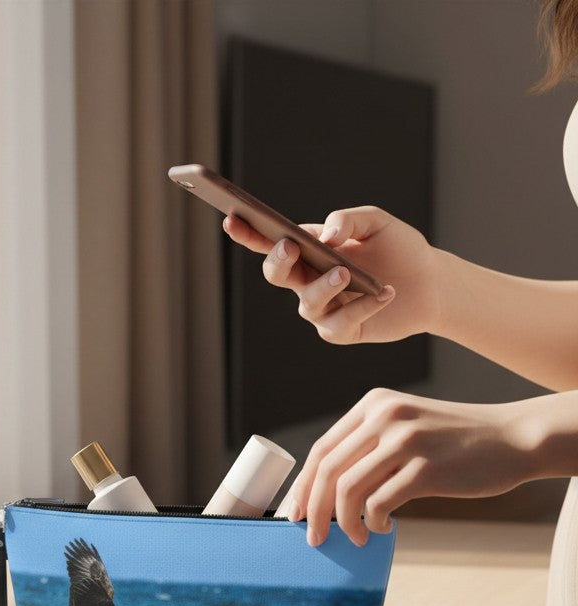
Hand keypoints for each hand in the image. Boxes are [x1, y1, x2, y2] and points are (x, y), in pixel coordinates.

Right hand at [223, 206, 443, 344]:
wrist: (431, 282)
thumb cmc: (398, 248)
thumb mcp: (376, 221)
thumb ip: (347, 219)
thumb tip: (326, 237)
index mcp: (309, 250)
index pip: (270, 242)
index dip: (248, 233)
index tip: (231, 218)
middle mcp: (308, 280)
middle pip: (277, 274)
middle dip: (278, 261)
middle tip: (290, 246)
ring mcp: (323, 308)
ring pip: (307, 303)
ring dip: (323, 287)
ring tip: (345, 273)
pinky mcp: (342, 331)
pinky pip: (339, 324)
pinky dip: (361, 307)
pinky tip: (383, 293)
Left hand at [283, 389, 531, 546]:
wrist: (515, 439)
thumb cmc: (455, 442)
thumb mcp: (405, 427)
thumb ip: (369, 447)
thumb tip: (324, 494)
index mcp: (374, 404)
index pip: (322, 449)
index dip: (303, 486)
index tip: (296, 514)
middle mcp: (385, 415)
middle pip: (328, 471)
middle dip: (314, 510)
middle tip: (314, 538)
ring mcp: (406, 440)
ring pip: (348, 490)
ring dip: (344, 522)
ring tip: (356, 536)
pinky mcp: (426, 467)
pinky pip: (379, 503)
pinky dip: (373, 522)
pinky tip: (384, 528)